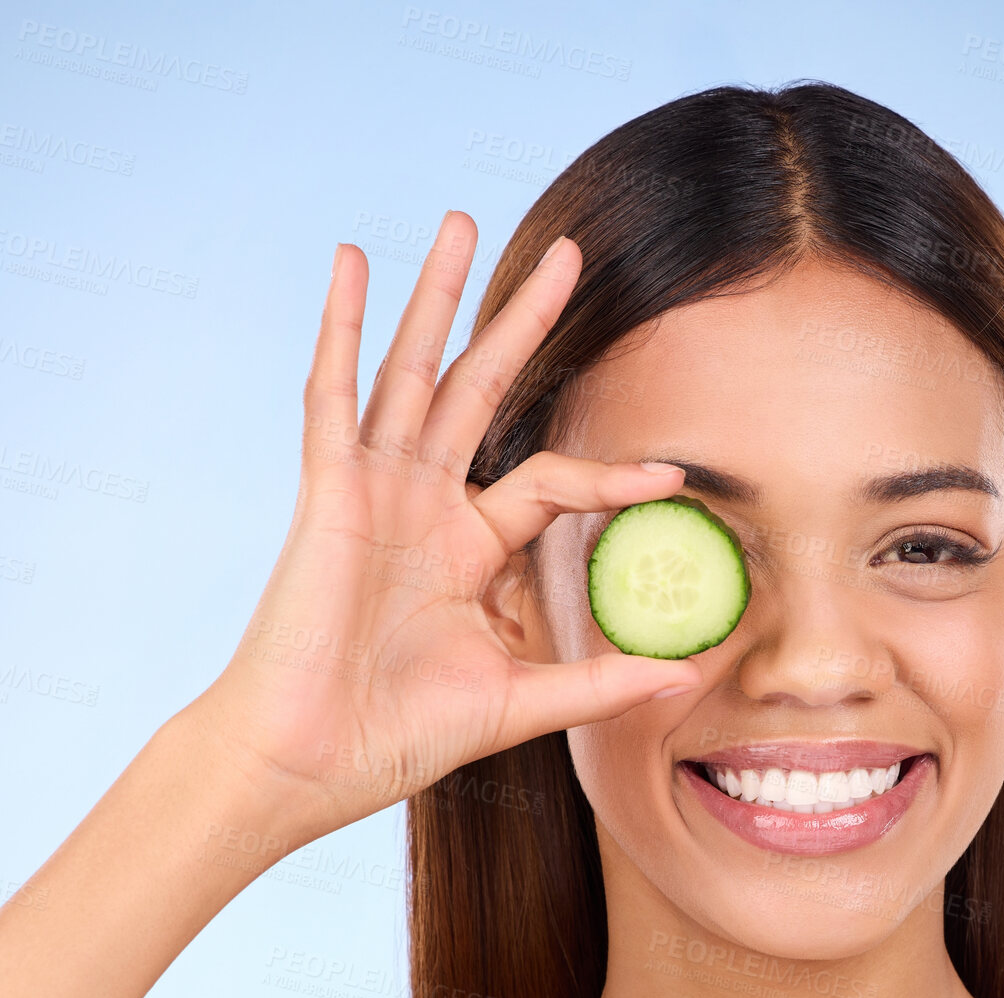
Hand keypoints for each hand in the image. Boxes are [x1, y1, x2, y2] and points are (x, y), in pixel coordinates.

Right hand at [192, 212, 701, 832]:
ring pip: (413, 374)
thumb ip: (599, 682)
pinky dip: (343, 331)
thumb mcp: (519, 702)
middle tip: (570, 257)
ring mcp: (375, 491)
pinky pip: (334, 399)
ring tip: (462, 222)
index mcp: (471, 548)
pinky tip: (354, 265)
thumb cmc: (399, 736)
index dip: (612, 472)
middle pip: (484, 391)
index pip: (553, 482)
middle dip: (523, 323)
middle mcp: (427, 506)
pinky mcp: (328, 494)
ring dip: (436, 297)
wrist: (310, 765)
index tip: (674, 473)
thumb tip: (689, 674)